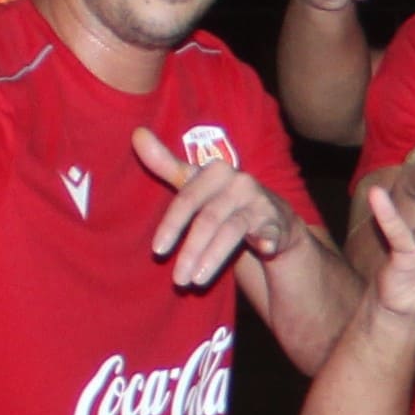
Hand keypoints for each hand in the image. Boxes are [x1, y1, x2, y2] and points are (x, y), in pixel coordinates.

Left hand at [132, 126, 298, 291]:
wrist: (271, 214)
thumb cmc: (222, 199)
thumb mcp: (195, 183)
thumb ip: (166, 163)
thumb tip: (137, 133)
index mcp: (217, 170)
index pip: (187, 199)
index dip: (171, 225)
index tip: (158, 250)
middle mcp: (240, 183)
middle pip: (208, 219)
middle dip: (191, 251)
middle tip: (177, 280)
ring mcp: (260, 203)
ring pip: (232, 231)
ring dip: (213, 259)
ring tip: (195, 282)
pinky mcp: (277, 223)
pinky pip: (270, 233)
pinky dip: (268, 240)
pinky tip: (265, 249)